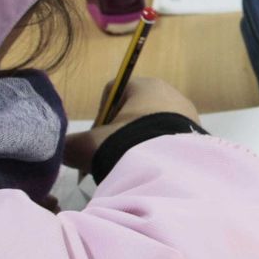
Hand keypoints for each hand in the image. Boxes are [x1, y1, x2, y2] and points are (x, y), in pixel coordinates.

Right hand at [63, 77, 199, 171]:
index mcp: (145, 85)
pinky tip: (153, 173)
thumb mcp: (90, 146)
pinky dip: (160, 156)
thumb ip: (70, 145)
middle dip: (122, 134)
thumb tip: (59, 151)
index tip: (97, 139)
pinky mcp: (200, 137)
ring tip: (133, 168)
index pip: (114, 91)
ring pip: (154, 129)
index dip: (100, 115)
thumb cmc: (128, 145)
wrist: (172, 171)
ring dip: (141, 146)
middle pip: (135, 112)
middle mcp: (170, 93)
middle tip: (113, 157)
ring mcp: (189, 115)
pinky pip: (171, 144)